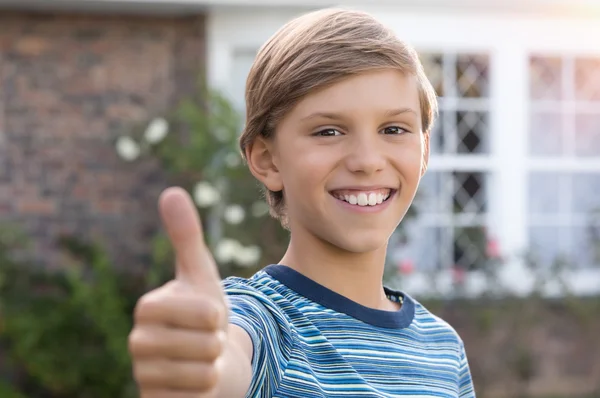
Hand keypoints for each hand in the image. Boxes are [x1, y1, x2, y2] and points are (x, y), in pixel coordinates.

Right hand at [129, 187, 227, 396]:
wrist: (207, 357)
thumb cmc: (204, 312)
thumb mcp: (200, 273)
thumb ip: (186, 235)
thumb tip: (171, 191)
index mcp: (148, 308)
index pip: (206, 312)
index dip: (218, 314)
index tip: (208, 314)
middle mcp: (138, 343)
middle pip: (208, 344)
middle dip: (218, 342)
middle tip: (205, 339)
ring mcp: (145, 376)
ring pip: (206, 373)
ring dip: (214, 366)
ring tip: (202, 358)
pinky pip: (199, 397)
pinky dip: (207, 390)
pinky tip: (195, 383)